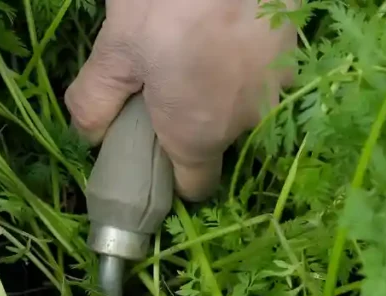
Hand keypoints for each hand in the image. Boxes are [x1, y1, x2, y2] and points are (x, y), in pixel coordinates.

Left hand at [65, 0, 298, 199]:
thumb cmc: (166, 3)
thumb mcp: (113, 52)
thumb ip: (94, 104)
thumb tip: (89, 136)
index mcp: (199, 134)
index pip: (195, 187)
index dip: (169, 177)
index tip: (147, 152)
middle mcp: (247, 119)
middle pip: (215, 140)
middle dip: (187, 122)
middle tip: (156, 84)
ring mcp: (279, 82)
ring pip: (241, 103)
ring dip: (216, 88)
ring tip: (187, 49)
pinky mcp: (296, 46)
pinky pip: (261, 71)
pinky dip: (239, 60)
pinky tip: (216, 30)